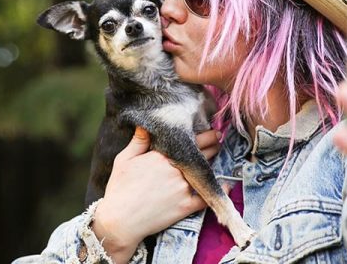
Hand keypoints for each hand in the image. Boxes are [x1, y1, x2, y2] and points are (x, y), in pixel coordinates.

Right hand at [92, 127, 220, 262]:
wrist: (120, 222)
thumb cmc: (119, 189)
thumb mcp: (124, 160)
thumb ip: (138, 141)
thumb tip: (146, 124)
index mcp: (162, 155)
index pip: (191, 139)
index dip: (205, 134)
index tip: (212, 130)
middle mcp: (175, 169)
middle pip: (202, 152)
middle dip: (213, 144)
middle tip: (218, 138)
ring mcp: (182, 188)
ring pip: (205, 171)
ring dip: (214, 161)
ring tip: (218, 152)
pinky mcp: (185, 206)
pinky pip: (207, 197)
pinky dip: (218, 190)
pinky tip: (227, 183)